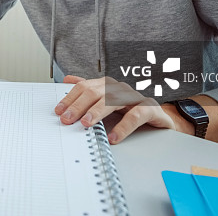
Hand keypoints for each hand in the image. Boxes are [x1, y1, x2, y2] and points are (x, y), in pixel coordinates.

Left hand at [55, 75, 174, 143]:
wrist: (159, 118)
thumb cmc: (129, 109)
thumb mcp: (106, 101)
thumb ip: (88, 91)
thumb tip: (66, 79)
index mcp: (107, 85)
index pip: (84, 87)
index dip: (70, 98)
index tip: (58, 111)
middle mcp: (120, 88)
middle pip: (95, 92)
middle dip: (79, 106)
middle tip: (67, 119)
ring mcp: (135, 97)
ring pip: (113, 100)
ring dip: (98, 112)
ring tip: (86, 124)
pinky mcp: (150, 109)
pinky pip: (136, 115)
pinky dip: (124, 126)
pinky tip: (113, 137)